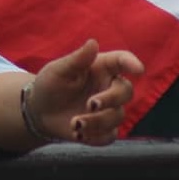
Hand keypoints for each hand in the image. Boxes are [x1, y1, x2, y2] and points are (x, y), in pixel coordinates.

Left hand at [25, 39, 143, 146]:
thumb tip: (93, 42)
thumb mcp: (59, 70)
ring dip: (97, 122)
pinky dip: (96, 137)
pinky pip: (110, 136)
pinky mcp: (103, 129)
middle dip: (110, 99)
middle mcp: (108, 87)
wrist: (40, 111)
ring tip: (74, 124)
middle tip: (90, 104)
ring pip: (117, 116)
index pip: (121, 61)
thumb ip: (77, 59)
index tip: (138, 69)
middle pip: (126, 91)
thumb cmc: (50, 84)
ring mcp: (108, 109)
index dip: (131, 63)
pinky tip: (78, 134)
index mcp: (100, 67)